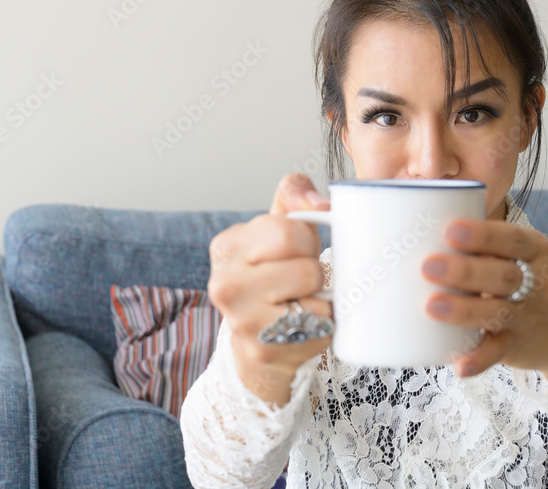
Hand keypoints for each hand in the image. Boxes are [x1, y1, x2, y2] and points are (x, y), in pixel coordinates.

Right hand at [207, 172, 332, 403]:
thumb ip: (294, 197)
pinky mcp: (265, 350)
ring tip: (299, 301)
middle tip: (298, 282)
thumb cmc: (273, 279)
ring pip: (316, 294)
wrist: (261, 344)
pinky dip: (322, 323)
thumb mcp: (276, 230)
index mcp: (225, 247)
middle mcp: (225, 285)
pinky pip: (322, 323)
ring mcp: (242, 321)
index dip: (305, 241)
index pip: (288, 231)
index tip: (295, 252)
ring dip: (319, 297)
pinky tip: (302, 326)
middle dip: (313, 270)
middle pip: (306, 267)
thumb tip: (318, 202)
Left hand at [420, 219, 547, 386]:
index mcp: (534, 251)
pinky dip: (478, 360)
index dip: (482, 235)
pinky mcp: (517, 346)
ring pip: (499, 313)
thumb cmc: (523, 281)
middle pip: (504, 276)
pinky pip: (498, 354)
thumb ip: (479, 245)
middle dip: (466, 271)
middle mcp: (536, 283)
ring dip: (464, 310)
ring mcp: (528, 317)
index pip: (512, 240)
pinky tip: (459, 365)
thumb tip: (415, 227)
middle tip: (428, 266)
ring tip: (430, 306)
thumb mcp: (516, 256)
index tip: (450, 230)